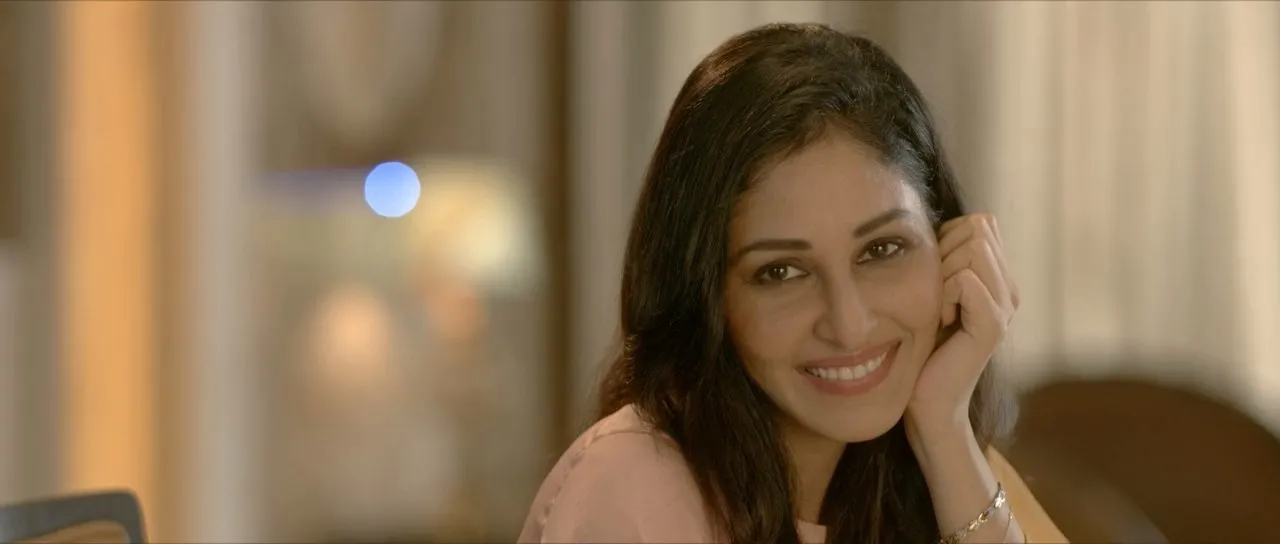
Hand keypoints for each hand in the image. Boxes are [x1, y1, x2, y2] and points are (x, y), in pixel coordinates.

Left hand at [906, 213, 1018, 430]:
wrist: (927, 399)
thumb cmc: (920, 345)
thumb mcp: (928, 291)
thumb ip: (941, 257)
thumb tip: (937, 221)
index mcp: (997, 278)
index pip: (979, 222)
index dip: (946, 239)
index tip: (933, 278)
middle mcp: (1008, 288)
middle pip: (976, 228)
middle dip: (942, 254)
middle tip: (933, 295)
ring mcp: (1005, 306)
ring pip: (972, 248)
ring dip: (941, 274)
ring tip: (938, 309)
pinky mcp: (993, 325)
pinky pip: (965, 279)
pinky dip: (942, 295)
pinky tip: (940, 322)